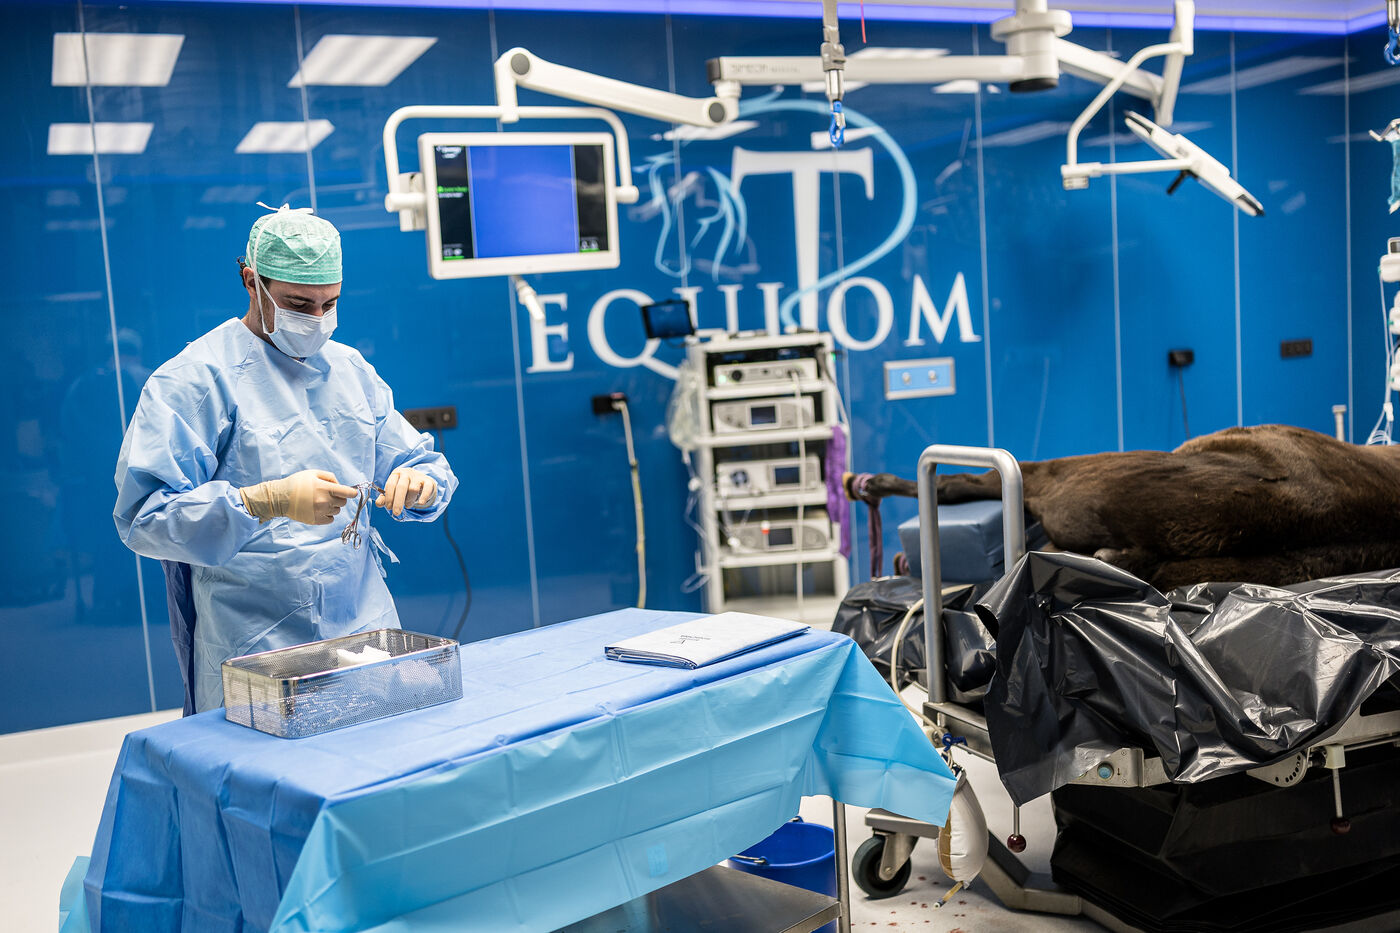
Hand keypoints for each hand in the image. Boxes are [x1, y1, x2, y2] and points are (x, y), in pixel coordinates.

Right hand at [239, 469, 358, 524]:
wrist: (280, 497)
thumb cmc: (296, 483)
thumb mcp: (313, 473)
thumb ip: (330, 477)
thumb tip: (341, 485)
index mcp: (325, 488)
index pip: (348, 493)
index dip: (352, 492)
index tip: (352, 492)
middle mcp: (324, 501)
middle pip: (343, 503)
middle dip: (339, 498)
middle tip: (329, 495)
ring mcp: (320, 512)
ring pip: (337, 511)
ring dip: (332, 507)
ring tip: (320, 501)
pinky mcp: (316, 520)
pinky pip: (330, 519)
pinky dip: (328, 515)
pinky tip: (319, 509)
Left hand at [376, 467, 437, 516]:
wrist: (420, 481)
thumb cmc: (404, 487)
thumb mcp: (394, 491)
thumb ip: (385, 497)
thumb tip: (378, 504)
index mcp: (396, 474)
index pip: (390, 484)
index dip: (389, 497)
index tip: (389, 507)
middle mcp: (407, 473)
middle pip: (401, 487)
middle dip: (398, 501)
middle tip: (396, 513)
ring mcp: (418, 477)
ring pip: (413, 489)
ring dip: (409, 500)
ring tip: (407, 505)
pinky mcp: (428, 481)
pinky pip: (427, 488)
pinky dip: (424, 496)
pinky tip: (421, 503)